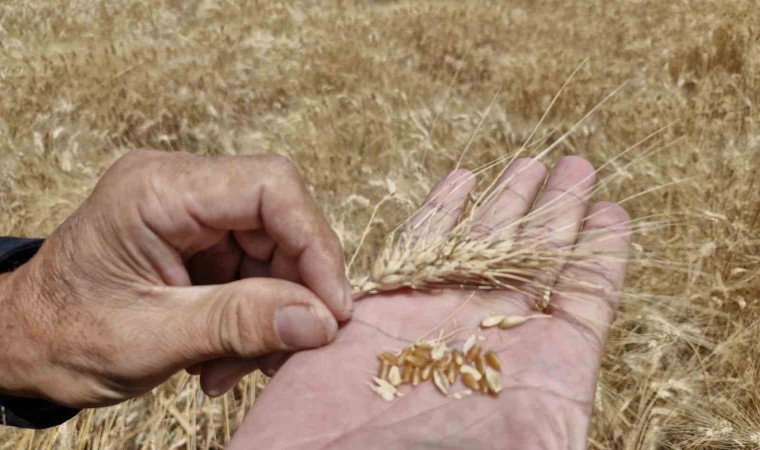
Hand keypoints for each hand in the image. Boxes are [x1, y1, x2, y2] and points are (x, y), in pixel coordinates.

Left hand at [0, 150, 351, 407]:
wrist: (21, 345)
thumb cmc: (63, 336)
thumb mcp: (151, 337)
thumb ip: (237, 323)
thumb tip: (320, 321)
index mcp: (157, 190)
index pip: (270, 187)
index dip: (315, 243)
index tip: (332, 308)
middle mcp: (179, 188)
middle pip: (280, 220)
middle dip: (294, 289)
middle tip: (290, 349)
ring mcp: (190, 213)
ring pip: (274, 250)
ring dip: (272, 313)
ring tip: (239, 366)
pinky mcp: (198, 240)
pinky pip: (254, 270)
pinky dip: (253, 318)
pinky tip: (226, 358)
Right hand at [228, 156, 630, 449]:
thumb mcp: (519, 448)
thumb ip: (551, 423)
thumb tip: (579, 407)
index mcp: (533, 376)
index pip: (580, 302)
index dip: (600, 255)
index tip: (612, 212)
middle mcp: (486, 341)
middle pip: (535, 262)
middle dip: (557, 212)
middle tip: (577, 167)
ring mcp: (433, 320)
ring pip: (480, 247)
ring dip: (506, 203)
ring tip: (529, 165)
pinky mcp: (380, 307)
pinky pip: (418, 248)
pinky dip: (440, 212)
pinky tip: (460, 182)